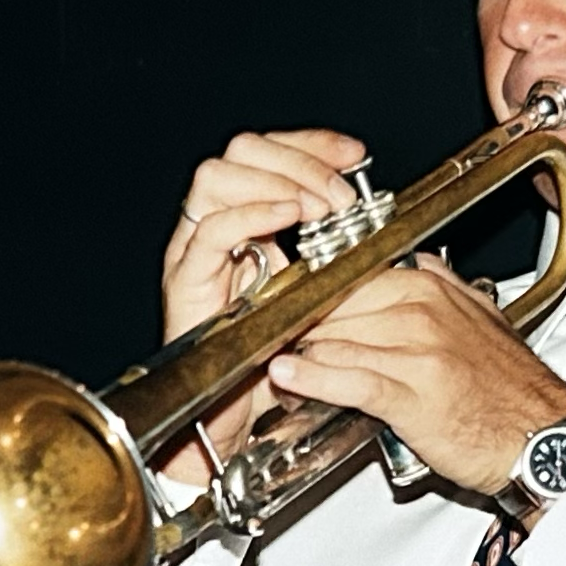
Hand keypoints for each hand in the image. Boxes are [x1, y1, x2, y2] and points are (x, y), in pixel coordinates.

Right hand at [157, 128, 367, 483]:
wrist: (236, 419)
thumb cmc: (276, 361)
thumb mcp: (320, 292)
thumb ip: (337, 250)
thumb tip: (379, 215)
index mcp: (254, 220)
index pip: (274, 152)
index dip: (314, 145)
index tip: (355, 154)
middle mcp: (220, 226)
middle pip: (242, 152)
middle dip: (298, 160)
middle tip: (340, 193)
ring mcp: (199, 250)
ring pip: (216, 177)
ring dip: (276, 181)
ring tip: (316, 208)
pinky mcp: (187, 281)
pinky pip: (208, 231)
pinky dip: (249, 215)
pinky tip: (286, 219)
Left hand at [266, 254, 565, 494]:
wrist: (546, 438)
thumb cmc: (512, 389)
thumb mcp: (482, 318)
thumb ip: (445, 286)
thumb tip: (416, 263)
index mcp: (430, 287)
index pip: (349, 279)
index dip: (310, 298)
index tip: (280, 310)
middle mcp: (422, 311)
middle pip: (334, 307)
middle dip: (296, 326)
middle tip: (263, 340)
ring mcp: (418, 351)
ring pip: (338, 340)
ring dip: (298, 354)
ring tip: (266, 367)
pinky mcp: (415, 394)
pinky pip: (353, 378)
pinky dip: (316, 377)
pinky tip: (290, 376)